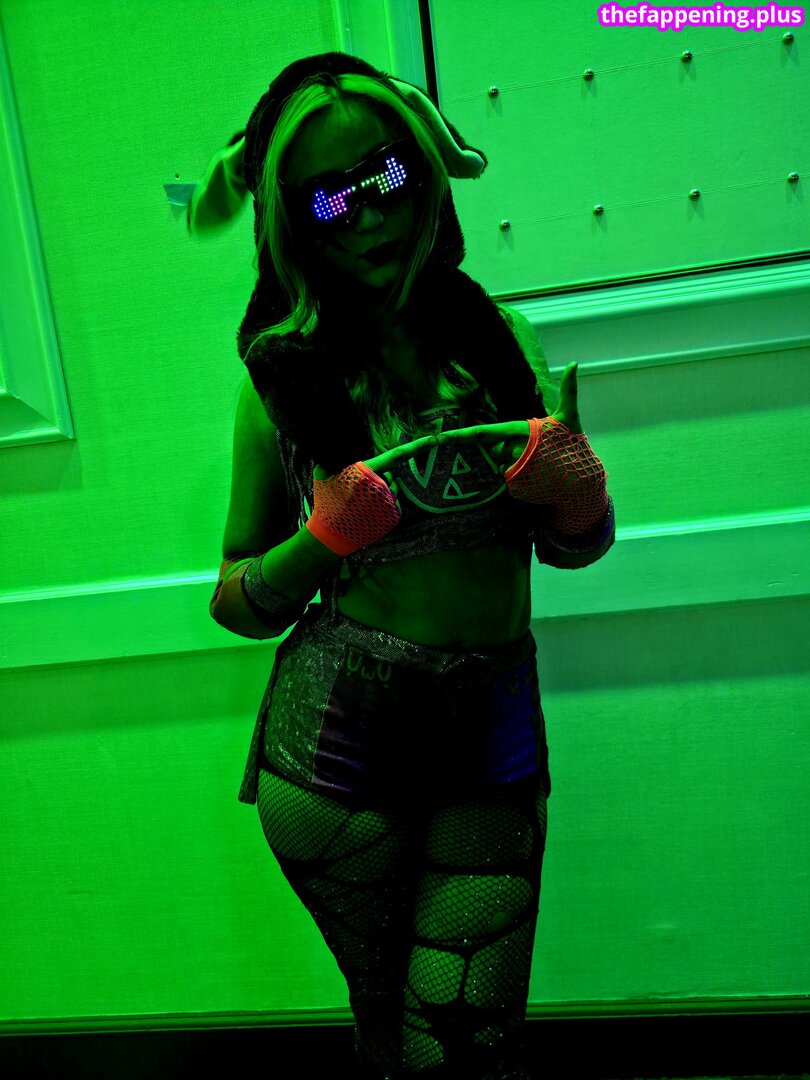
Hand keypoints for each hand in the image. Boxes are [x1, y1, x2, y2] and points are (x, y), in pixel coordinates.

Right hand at [313, 433, 437, 509]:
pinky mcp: (392, 517)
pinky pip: (394, 504)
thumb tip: (348, 450)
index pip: (396, 456)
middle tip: (357, 494)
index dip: (417, 447)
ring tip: (361, 505)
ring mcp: (388, 504)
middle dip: (379, 480)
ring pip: (392, 489)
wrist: (330, 534)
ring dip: (381, 493)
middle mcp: (380, 488)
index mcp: (364, 473)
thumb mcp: (323, 474)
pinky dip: (384, 506)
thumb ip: (338, 459)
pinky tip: (368, 514)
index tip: (433, 439)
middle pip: (389, 476)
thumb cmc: (326, 501)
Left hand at [434, 361, 582, 468]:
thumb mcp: (570, 416)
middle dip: (507, 446)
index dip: (459, 436)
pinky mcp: (515, 488)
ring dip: (515, 460)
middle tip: (533, 449)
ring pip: (502, 462)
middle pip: (494, 447)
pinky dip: (520, 475)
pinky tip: (537, 474)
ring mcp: (513, 471)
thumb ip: (568, 389)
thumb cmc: (573, 445)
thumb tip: (573, 363)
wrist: (581, 482)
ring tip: (538, 461)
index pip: (482, 433)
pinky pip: (509, 478)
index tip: (440, 438)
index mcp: (520, 432)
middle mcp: (513, 451)